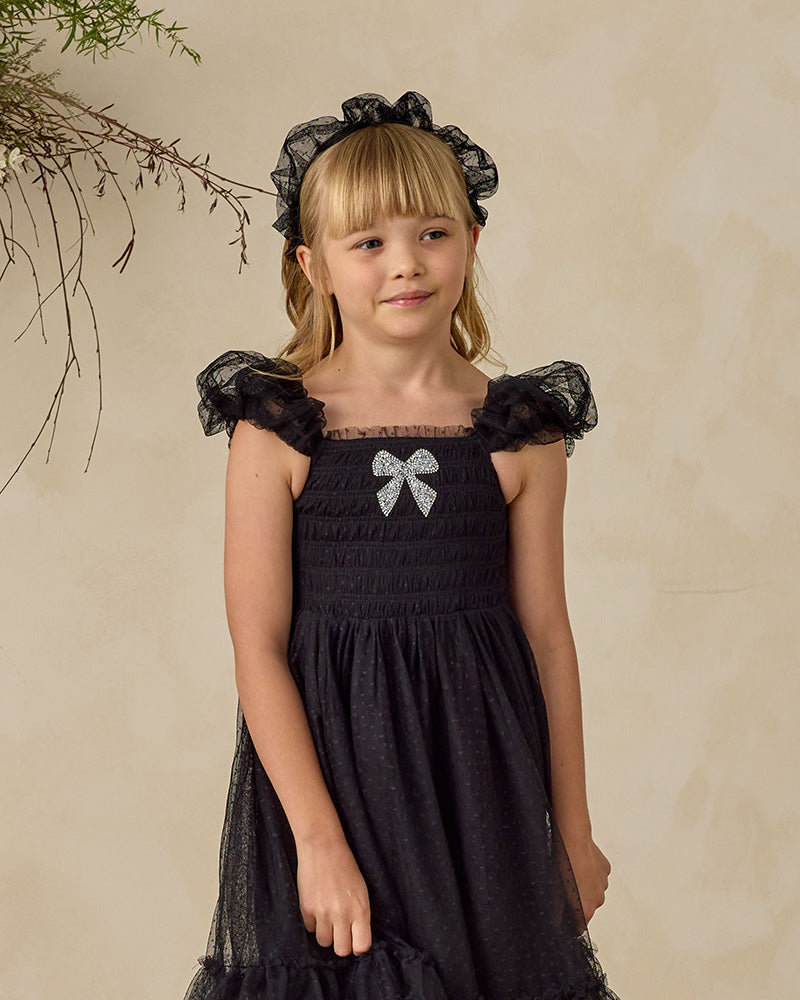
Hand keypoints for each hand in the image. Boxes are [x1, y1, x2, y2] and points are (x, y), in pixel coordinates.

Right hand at [295, 836, 372, 955]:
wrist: (322, 847)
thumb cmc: (345, 867)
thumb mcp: (361, 890)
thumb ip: (359, 915)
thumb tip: (356, 938)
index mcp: (360, 909)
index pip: (361, 946)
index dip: (358, 946)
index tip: (355, 940)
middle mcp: (342, 914)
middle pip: (341, 950)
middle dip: (341, 943)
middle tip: (340, 931)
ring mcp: (323, 913)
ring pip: (324, 942)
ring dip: (326, 933)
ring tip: (327, 915)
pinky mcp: (307, 909)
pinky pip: (310, 929)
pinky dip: (313, 922)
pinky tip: (317, 906)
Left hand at [562, 833, 611, 923]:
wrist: (573, 839)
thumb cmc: (563, 863)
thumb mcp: (554, 891)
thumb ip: (557, 911)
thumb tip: (555, 921)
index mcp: (587, 909)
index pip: (580, 925)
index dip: (570, 920)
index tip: (563, 911)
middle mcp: (598, 900)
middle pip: (587, 906)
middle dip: (577, 900)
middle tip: (564, 886)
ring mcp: (604, 884)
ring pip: (593, 890)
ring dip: (584, 885)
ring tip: (572, 871)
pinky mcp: (606, 869)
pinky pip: (597, 875)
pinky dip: (590, 872)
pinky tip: (580, 863)